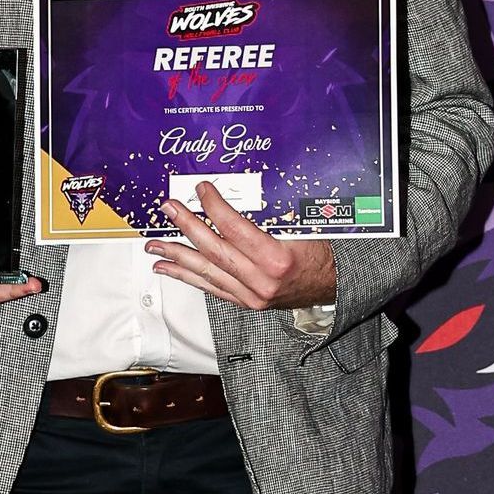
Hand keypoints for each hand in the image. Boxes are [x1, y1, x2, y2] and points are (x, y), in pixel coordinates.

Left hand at [144, 181, 336, 310]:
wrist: (338, 285)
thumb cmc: (324, 253)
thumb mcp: (304, 228)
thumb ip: (269, 216)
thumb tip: (235, 196)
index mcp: (277, 259)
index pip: (235, 228)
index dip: (213, 207)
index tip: (200, 191)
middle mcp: (261, 281)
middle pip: (214, 250)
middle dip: (186, 228)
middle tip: (168, 210)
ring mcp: (252, 296)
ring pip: (206, 273)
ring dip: (177, 256)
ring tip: (155, 245)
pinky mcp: (247, 303)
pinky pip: (212, 288)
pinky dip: (189, 277)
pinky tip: (171, 269)